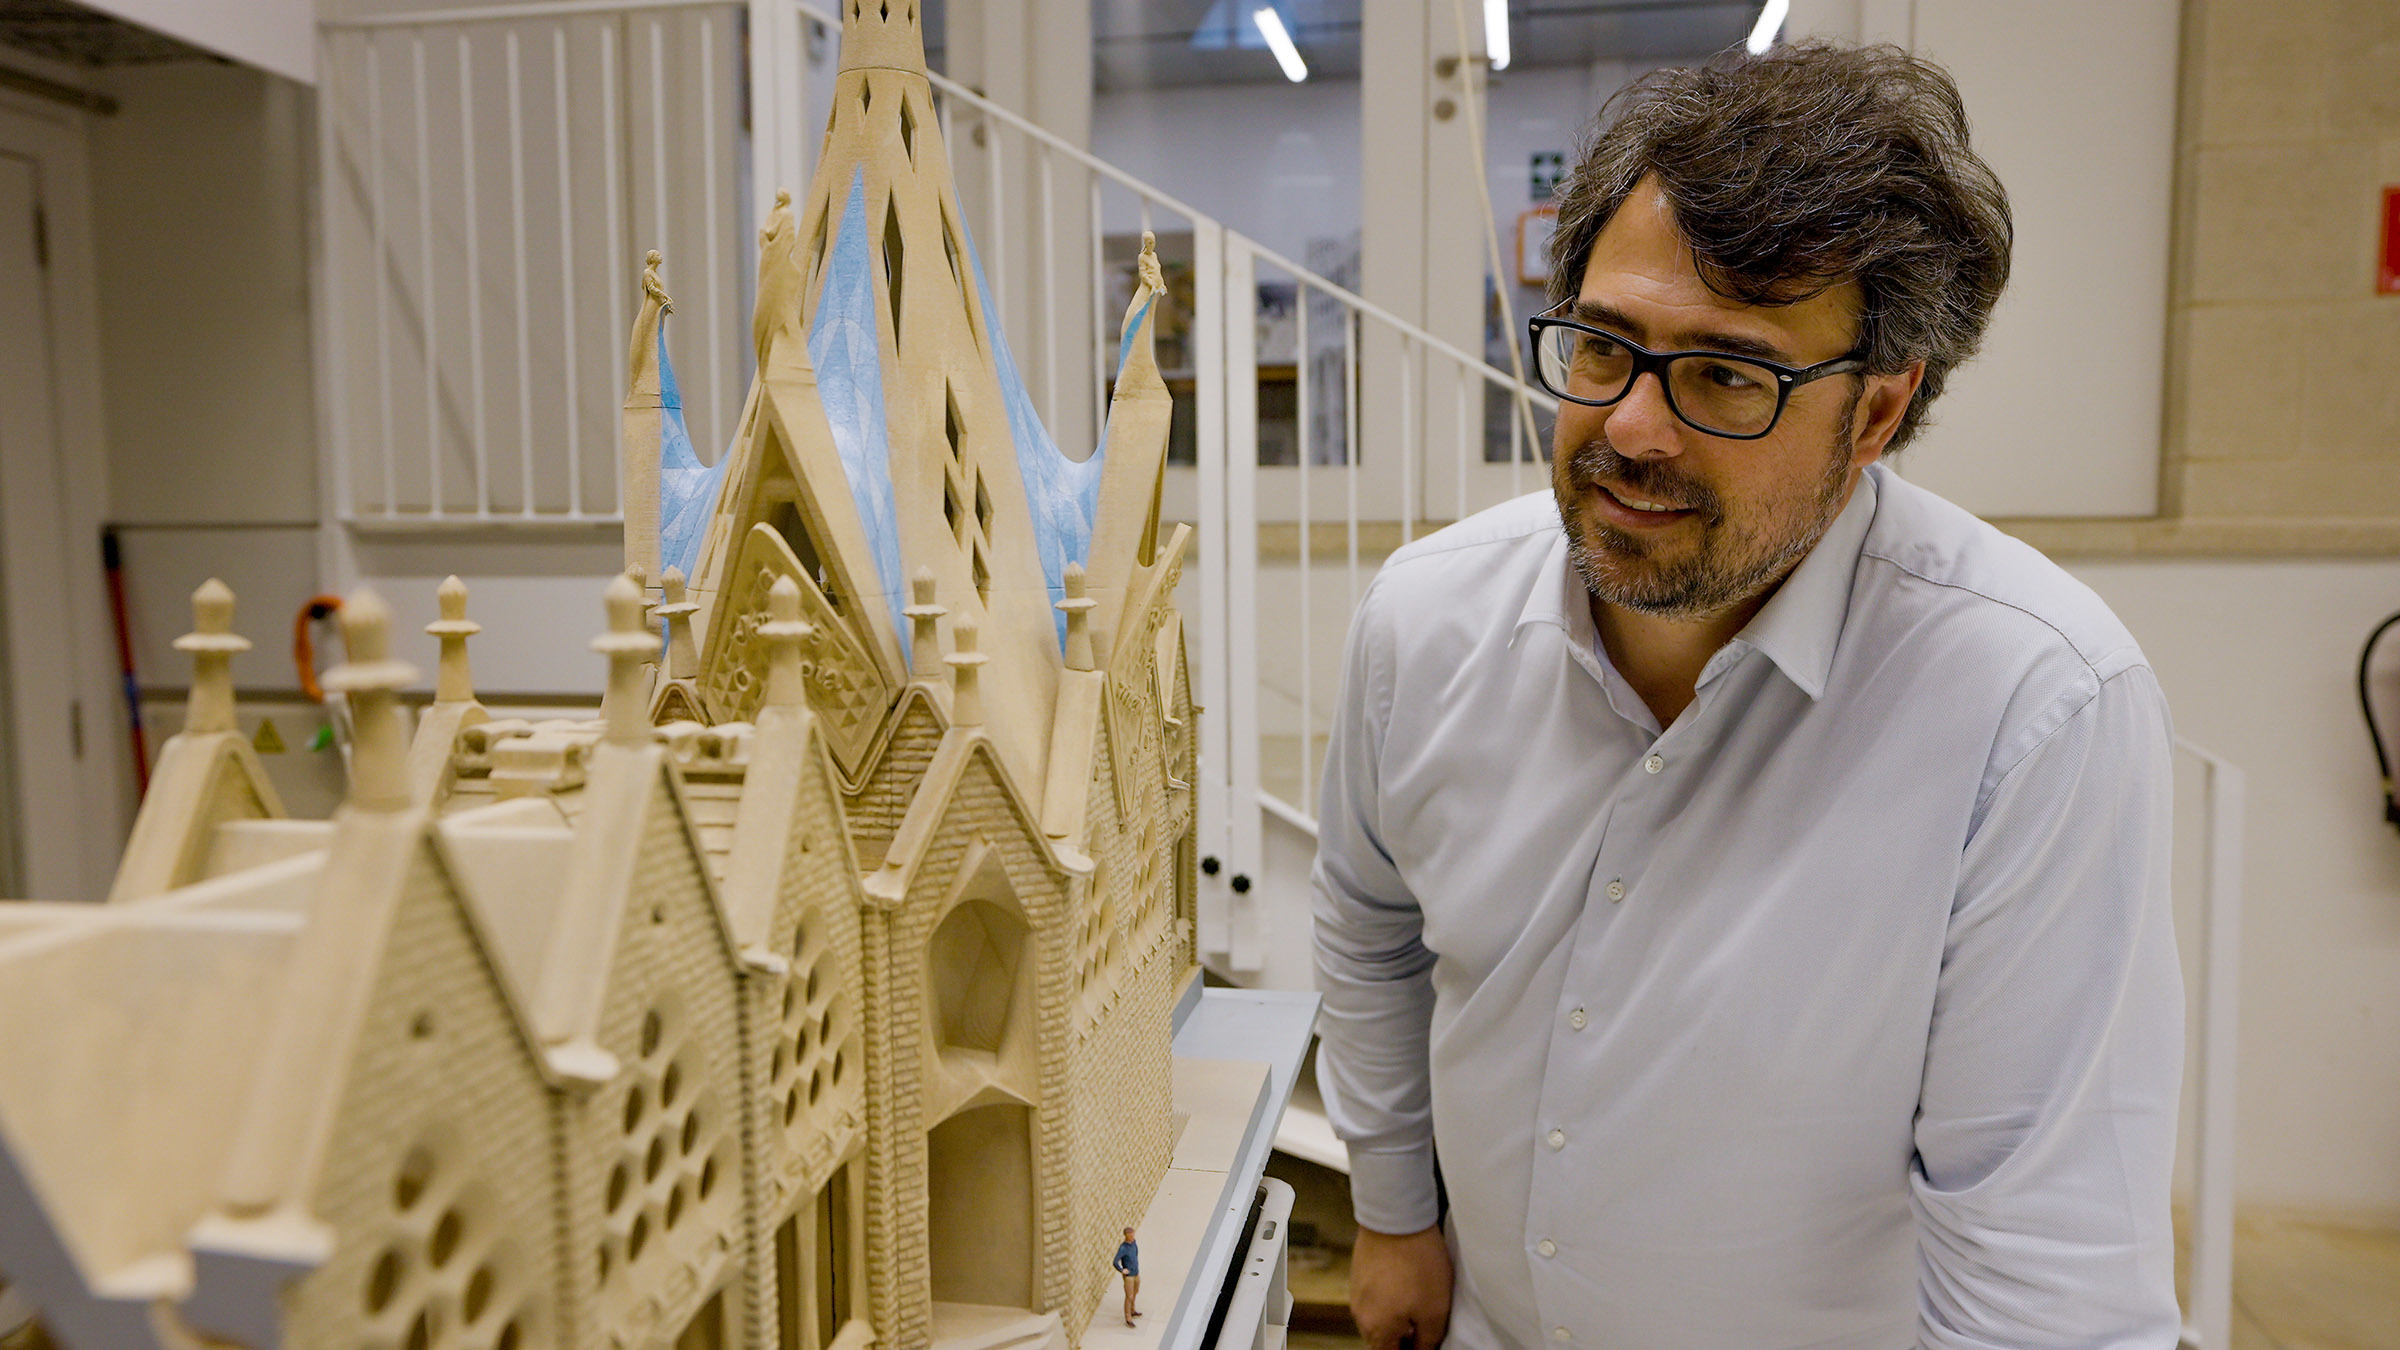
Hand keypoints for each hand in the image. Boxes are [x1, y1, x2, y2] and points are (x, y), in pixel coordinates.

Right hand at [1349, 1223, 1451, 1349]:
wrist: (1398, 1218)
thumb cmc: (1417, 1262)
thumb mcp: (1436, 1311)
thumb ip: (1428, 1341)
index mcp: (1378, 1331)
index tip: (1422, 1344)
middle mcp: (1361, 1315)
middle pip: (1382, 1340)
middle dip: (1402, 1339)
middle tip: (1424, 1328)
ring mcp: (1357, 1292)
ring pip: (1377, 1318)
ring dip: (1395, 1318)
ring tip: (1418, 1302)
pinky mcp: (1359, 1273)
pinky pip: (1374, 1296)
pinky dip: (1388, 1297)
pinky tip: (1406, 1283)